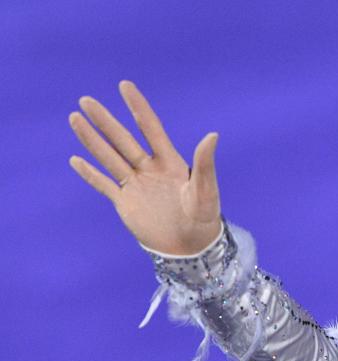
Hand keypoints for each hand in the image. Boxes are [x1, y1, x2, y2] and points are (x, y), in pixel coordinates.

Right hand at [68, 80, 222, 254]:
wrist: (191, 247)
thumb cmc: (204, 218)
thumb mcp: (205, 190)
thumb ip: (204, 164)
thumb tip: (212, 135)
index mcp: (169, 162)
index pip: (149, 128)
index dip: (138, 107)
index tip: (124, 86)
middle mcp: (149, 169)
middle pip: (123, 139)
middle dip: (105, 120)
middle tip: (86, 100)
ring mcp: (136, 185)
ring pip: (109, 157)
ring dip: (92, 140)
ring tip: (75, 118)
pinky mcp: (126, 203)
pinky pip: (104, 185)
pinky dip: (90, 174)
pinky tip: (76, 159)